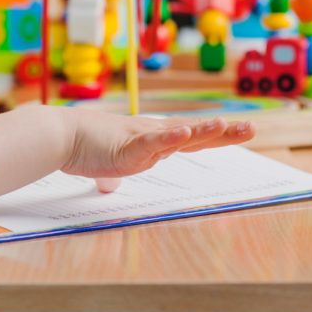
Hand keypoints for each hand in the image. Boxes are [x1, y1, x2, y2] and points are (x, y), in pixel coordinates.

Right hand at [60, 110, 255, 192]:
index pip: (189, 136)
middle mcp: (151, 136)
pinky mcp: (127, 146)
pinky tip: (183, 132)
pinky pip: (151, 142)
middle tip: (250, 128)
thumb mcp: (105, 163)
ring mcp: (141, 139)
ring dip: (201, 131)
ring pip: (177, 135)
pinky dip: (168, 138)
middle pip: (193, 134)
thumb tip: (108, 186)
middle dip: (223, 132)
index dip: (215, 134)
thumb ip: (112, 174)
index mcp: (151, 139)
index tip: (240, 129)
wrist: (61, 135)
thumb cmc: (82, 146)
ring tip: (223, 125)